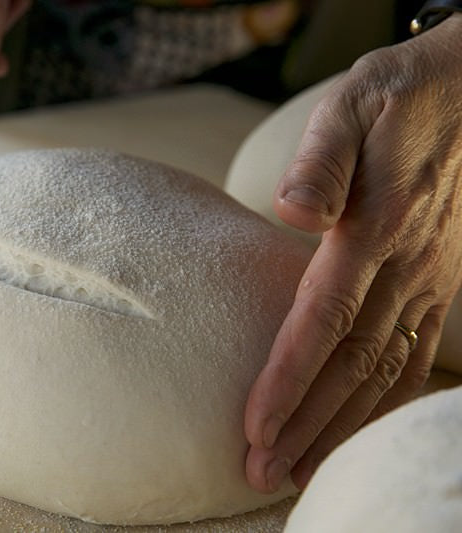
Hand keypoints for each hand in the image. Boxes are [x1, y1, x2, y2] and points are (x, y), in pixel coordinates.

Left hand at [244, 13, 461, 492]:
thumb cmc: (394, 99)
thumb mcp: (350, 107)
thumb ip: (320, 159)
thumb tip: (292, 209)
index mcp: (377, 227)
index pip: (325, 317)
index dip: (289, 376)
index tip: (254, 425)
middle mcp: (406, 266)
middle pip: (350, 362)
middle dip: (304, 423)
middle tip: (259, 473)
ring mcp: (427, 280)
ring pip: (382, 371)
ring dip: (338, 426)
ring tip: (295, 470)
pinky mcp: (435, 284)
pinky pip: (411, 356)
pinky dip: (381, 403)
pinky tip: (353, 431)